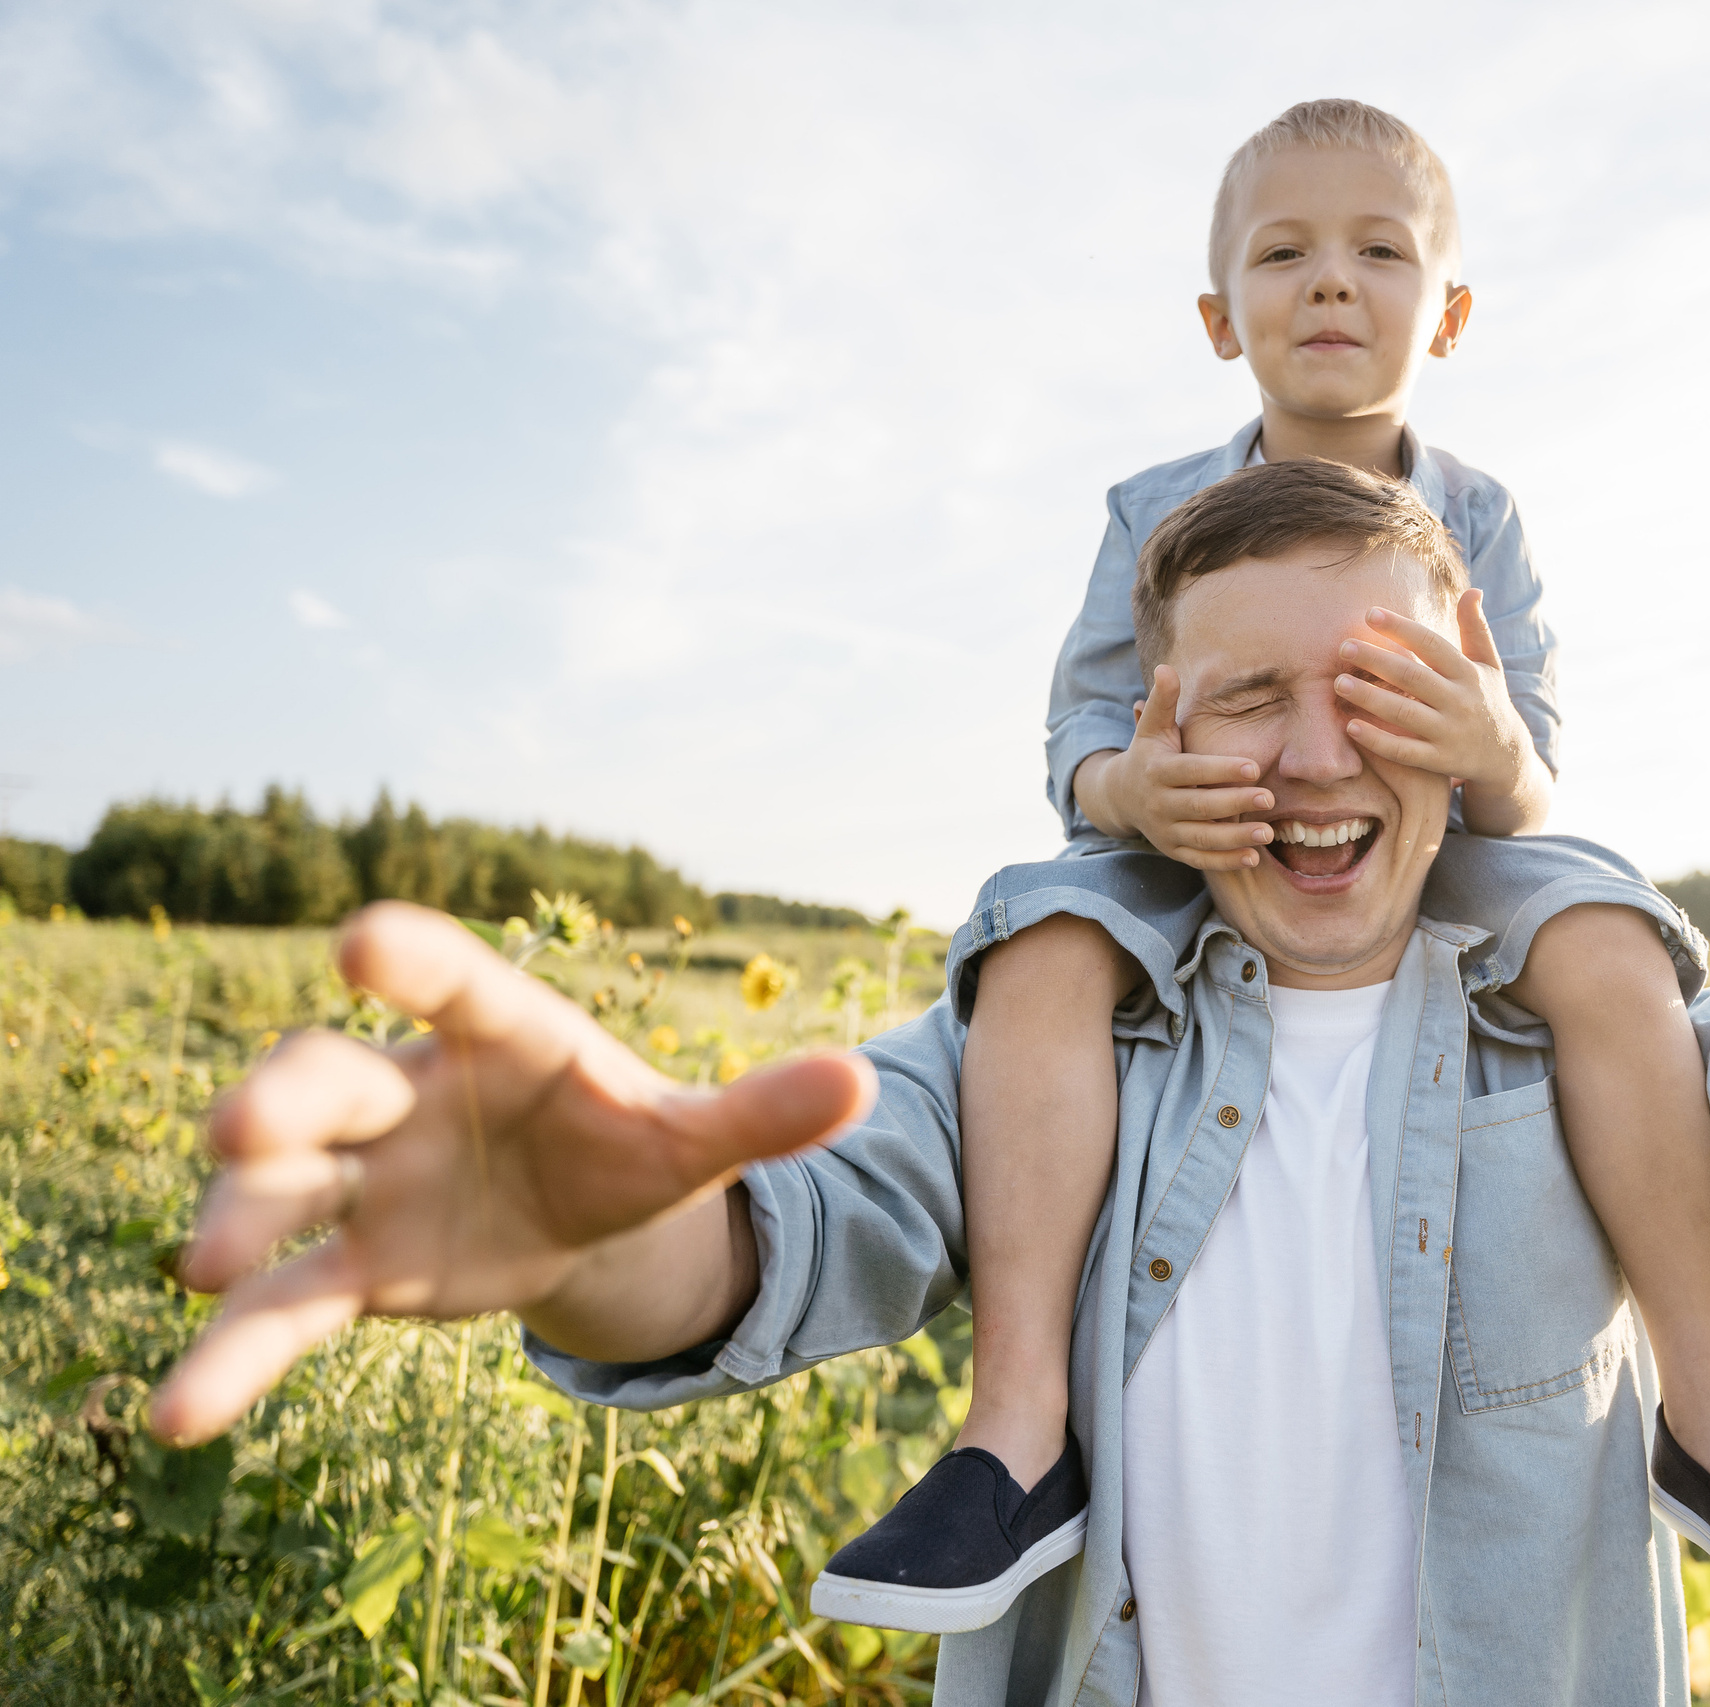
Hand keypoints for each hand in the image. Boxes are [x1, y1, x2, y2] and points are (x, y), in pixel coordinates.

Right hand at [150, 903, 873, 1444]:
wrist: (577, 1215)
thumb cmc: (623, 1145)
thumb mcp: (692, 1141)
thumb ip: (764, 1114)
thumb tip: (865, 1084)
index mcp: (504, 1038)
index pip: (456, 984)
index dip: (415, 960)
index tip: (361, 937)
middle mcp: (410, 1094)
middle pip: (334, 1080)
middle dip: (286, 1098)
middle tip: (243, 1125)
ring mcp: (366, 1181)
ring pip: (284, 1187)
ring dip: (241, 1216)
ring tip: (210, 1263)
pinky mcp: (351, 1268)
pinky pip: (284, 1307)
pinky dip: (233, 1356)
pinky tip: (181, 1415)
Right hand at [1076, 666, 1276, 870]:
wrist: (1120, 797)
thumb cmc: (1149, 755)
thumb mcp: (1152, 728)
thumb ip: (1163, 701)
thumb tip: (1165, 667)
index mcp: (1157, 771)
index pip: (1191, 771)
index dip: (1220, 770)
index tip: (1253, 767)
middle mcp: (1159, 804)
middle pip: (1199, 807)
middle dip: (1234, 804)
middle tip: (1270, 799)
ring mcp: (1165, 831)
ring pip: (1202, 838)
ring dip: (1235, 839)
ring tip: (1267, 834)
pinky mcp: (1173, 850)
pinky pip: (1200, 859)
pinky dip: (1225, 861)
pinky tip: (1252, 857)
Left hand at [1336, 589, 1548, 835]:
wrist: (1505, 756)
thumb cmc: (1488, 700)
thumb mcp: (1489, 664)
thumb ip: (1475, 628)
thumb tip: (1472, 590)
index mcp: (1468, 673)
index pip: (1431, 644)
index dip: (1401, 628)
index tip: (1370, 614)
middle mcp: (1460, 701)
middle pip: (1412, 676)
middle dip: (1377, 660)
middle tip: (1344, 646)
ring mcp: (1449, 733)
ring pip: (1404, 713)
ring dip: (1369, 698)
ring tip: (1339, 683)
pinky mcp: (1440, 761)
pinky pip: (1404, 751)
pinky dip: (1377, 740)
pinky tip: (1350, 727)